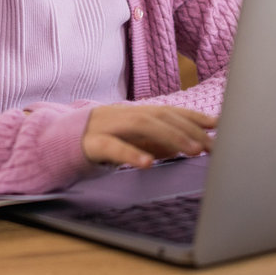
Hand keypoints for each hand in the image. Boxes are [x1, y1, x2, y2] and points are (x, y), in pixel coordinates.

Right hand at [81, 104, 216, 167]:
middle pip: (160, 116)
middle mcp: (123, 114)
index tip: (218, 125)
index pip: (169, 111)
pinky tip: (148, 163)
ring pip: (141, 124)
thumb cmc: (102, 142)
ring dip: (170, 137)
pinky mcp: (90, 143)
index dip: (194, 117)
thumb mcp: (134, 141)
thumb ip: (159, 141)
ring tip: (192, 151)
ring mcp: (106, 126)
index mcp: (134, 113)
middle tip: (211, 146)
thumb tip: (193, 143)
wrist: (57, 141)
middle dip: (189, 129)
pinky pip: (112, 147)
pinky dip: (131, 153)